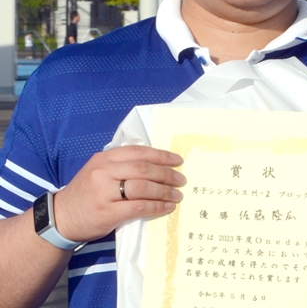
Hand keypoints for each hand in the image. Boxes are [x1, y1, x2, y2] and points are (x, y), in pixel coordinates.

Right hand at [52, 145, 184, 242]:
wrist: (61, 218)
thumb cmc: (85, 193)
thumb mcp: (98, 170)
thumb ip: (120, 164)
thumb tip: (154, 163)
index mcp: (104, 158)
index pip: (138, 151)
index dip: (160, 155)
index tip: (177, 160)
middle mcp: (104, 172)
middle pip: (143, 168)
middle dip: (166, 174)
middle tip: (181, 179)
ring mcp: (105, 192)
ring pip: (143, 187)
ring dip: (164, 191)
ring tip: (177, 194)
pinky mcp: (108, 213)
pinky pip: (139, 208)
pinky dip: (156, 206)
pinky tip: (167, 207)